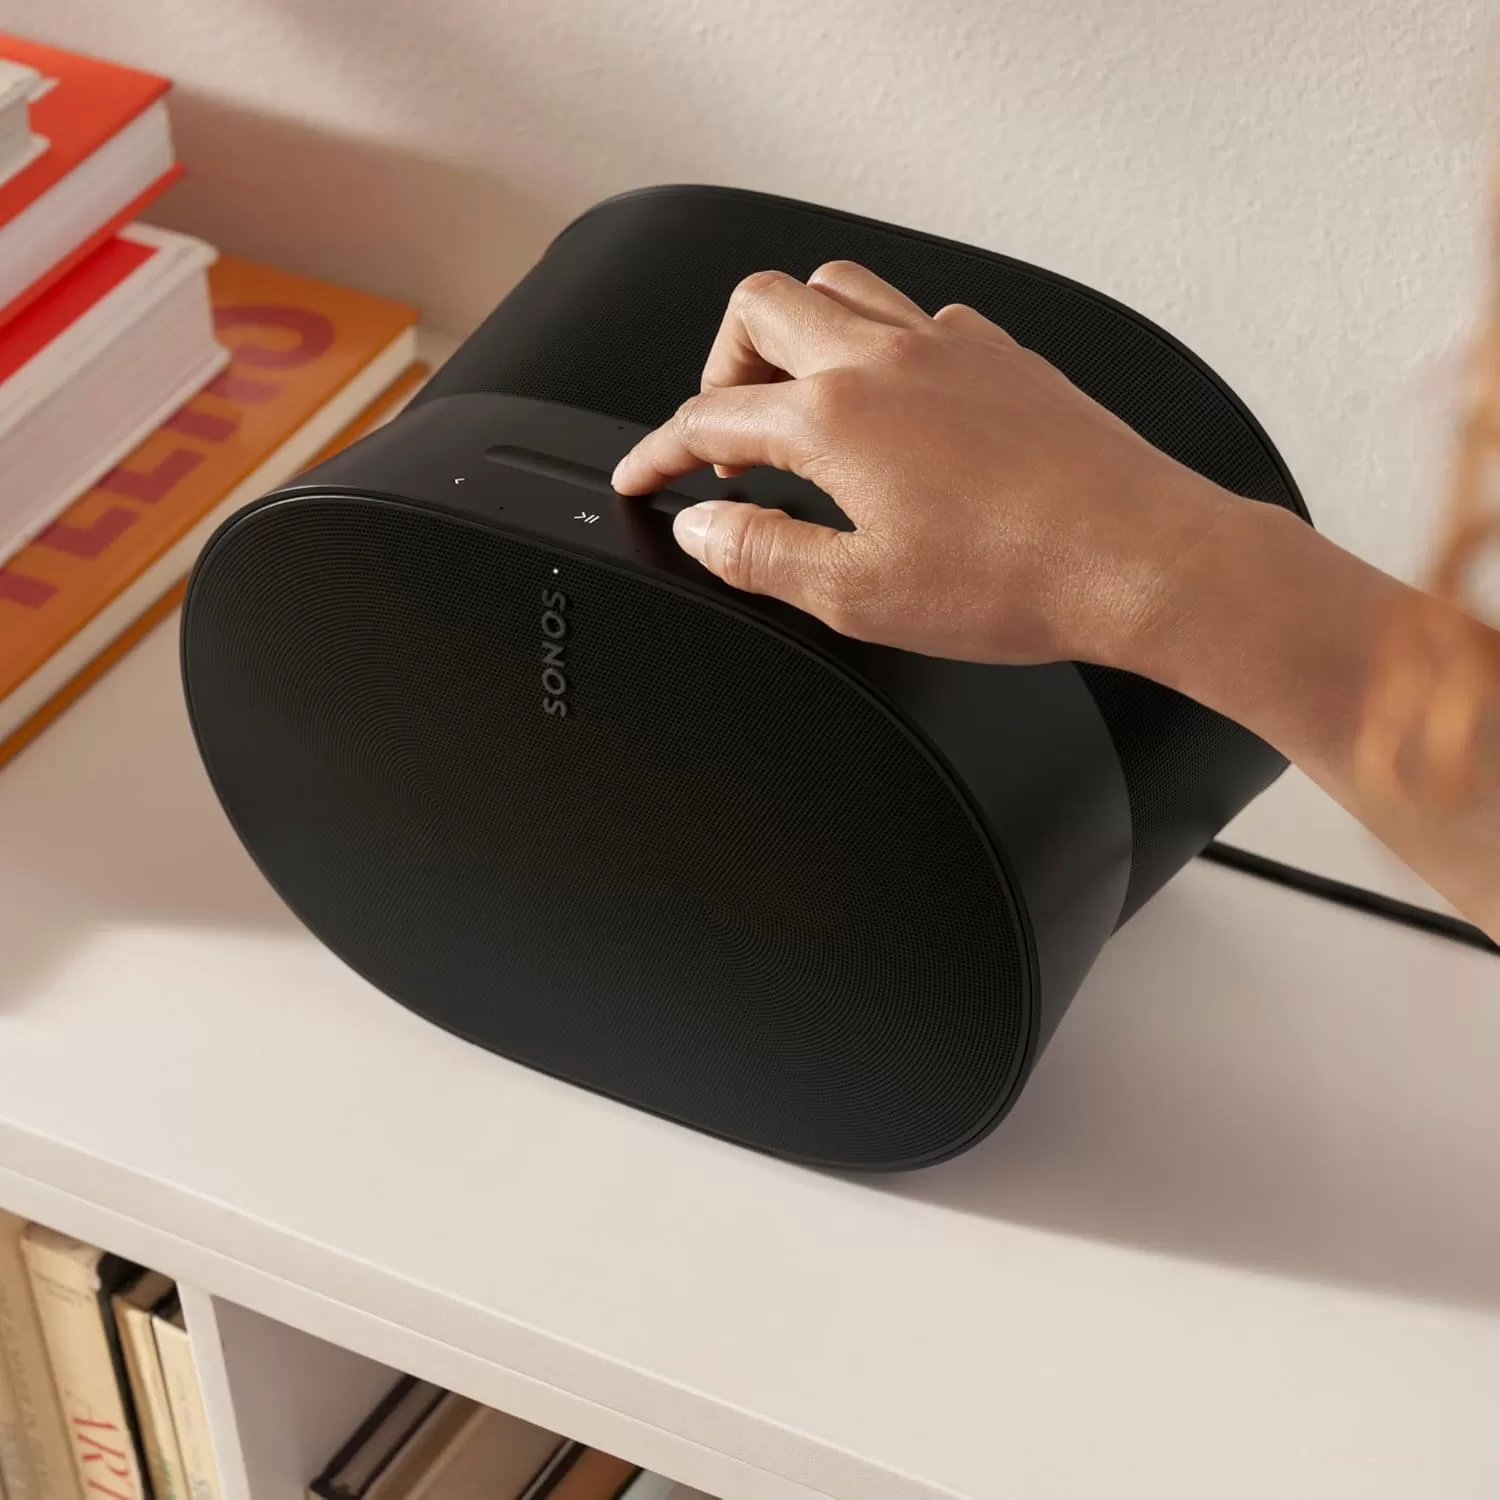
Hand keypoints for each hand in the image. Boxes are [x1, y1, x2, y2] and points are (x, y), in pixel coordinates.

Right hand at [610, 260, 1238, 670]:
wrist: (1142, 559)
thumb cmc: (1019, 579)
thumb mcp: (859, 596)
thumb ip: (761, 554)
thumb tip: (703, 528)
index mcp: (837, 419)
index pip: (708, 416)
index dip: (659, 452)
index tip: (643, 475)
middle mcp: (886, 360)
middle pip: (760, 307)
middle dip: (719, 366)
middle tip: (726, 436)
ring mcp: (948, 346)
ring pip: (839, 286)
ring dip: (796, 335)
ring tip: (799, 407)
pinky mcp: (1002, 355)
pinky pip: (917, 315)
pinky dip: (879, 345)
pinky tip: (896, 406)